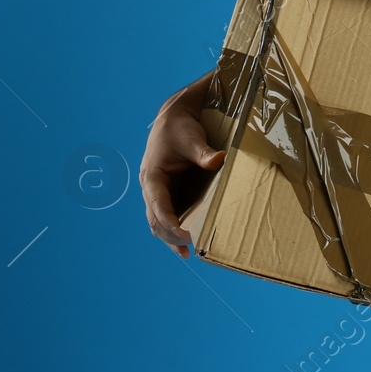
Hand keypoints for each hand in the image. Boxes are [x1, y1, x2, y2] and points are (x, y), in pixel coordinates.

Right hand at [139, 73, 224, 258]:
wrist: (173, 119)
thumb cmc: (180, 128)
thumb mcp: (192, 138)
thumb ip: (204, 153)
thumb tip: (220, 160)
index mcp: (152, 176)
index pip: (157, 203)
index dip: (169, 221)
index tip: (184, 234)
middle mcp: (151, 187)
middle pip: (155, 218)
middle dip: (170, 234)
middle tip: (192, 246)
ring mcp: (157, 193)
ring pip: (158, 221)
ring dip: (169, 237)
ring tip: (186, 253)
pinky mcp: (167, 194)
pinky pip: (166, 217)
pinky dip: (172, 231)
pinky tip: (184, 246)